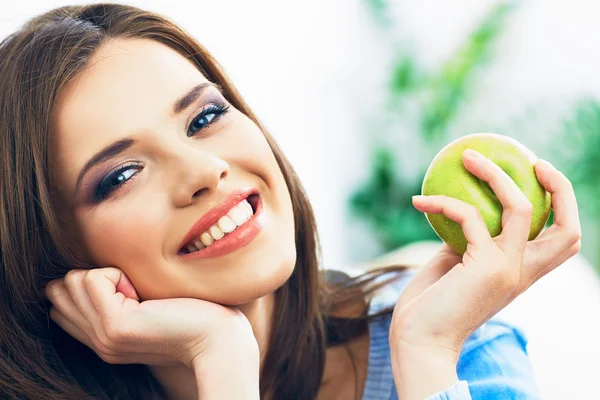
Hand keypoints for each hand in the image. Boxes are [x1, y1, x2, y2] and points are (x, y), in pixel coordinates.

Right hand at [44, 267, 257, 369]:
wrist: (217, 338)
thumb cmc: (191, 314)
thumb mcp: (145, 307)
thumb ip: (115, 298)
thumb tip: (86, 274)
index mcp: (103, 338)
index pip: (61, 304)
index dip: (87, 284)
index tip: (127, 288)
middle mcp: (97, 342)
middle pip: (60, 289)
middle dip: (94, 276)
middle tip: (135, 290)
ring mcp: (103, 337)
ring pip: (73, 280)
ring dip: (108, 273)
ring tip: (140, 293)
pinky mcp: (115, 325)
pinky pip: (92, 278)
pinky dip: (117, 274)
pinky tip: (142, 294)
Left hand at [388, 150, 580, 394]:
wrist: (418, 340)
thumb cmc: (430, 304)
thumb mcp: (455, 263)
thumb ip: (468, 239)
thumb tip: (462, 206)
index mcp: (521, 273)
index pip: (563, 240)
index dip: (563, 204)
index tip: (538, 173)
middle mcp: (524, 272)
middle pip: (569, 229)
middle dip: (561, 188)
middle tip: (531, 159)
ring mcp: (508, 269)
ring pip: (521, 207)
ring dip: (494, 174)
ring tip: (467, 156)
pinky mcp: (485, 266)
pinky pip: (469, 216)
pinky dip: (443, 202)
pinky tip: (418, 201)